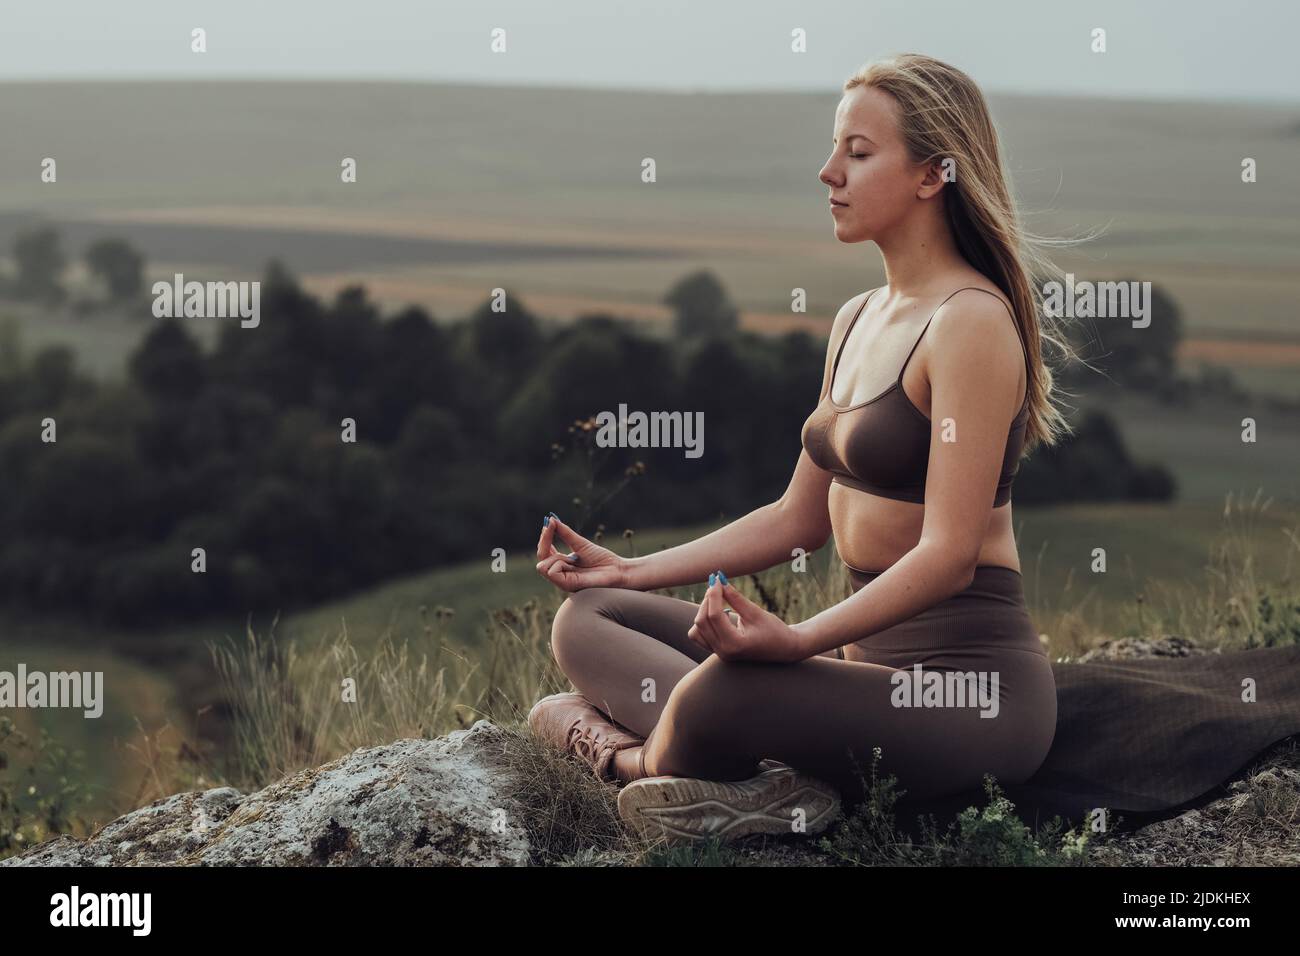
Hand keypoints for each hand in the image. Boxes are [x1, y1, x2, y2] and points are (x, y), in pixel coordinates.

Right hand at [534, 513, 628, 592]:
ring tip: (573, 558)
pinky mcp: (567, 586)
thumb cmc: (602, 559)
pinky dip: (560, 563)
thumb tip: (552, 520)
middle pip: (540, 560)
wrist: (618, 570)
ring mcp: (563, 582)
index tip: (548, 523)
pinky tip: (572, 563)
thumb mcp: (581, 543)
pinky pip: (552, 572)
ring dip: (556, 556)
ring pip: (543, 566)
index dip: (544, 539)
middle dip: (544, 542)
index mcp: (563, 565)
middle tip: (550, 529)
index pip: (545, 553)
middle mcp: (561, 575)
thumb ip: (566, 534)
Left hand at [687, 576, 806, 662]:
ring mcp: (719, 653)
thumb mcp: (756, 612)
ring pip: (696, 630)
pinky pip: (699, 636)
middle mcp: (723, 652)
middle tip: (717, 584)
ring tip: (718, 600)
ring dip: (703, 612)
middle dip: (707, 600)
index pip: (714, 616)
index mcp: (734, 644)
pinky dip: (703, 623)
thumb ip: (735, 598)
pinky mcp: (718, 650)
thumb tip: (720, 580)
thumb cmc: (774, 630)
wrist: (784, 649)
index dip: (714, 594)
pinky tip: (718, 614)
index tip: (717, 578)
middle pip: (702, 622)